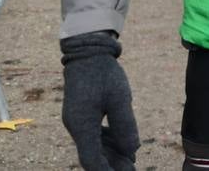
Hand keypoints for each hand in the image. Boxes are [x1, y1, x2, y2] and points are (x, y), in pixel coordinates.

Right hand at [61, 33, 138, 170]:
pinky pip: (93, 133)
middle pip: (92, 154)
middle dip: (112, 164)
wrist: (88, 51)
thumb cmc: (104, 73)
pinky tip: (122, 143)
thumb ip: (125, 126)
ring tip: (131, 159)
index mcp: (82, 124)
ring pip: (93, 144)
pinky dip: (107, 141)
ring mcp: (76, 119)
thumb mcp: (120, 98)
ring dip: (111, 153)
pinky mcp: (80, 112)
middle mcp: (76, 125)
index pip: (91, 160)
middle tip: (132, 169)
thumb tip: (132, 150)